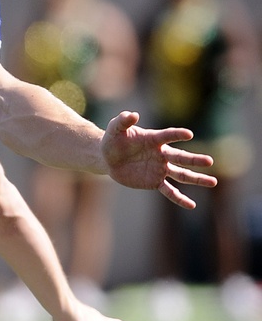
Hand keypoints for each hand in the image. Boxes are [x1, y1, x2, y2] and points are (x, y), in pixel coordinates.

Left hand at [101, 111, 215, 209]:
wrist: (108, 157)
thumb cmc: (113, 139)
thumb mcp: (115, 128)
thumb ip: (122, 120)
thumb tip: (132, 114)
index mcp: (154, 139)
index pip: (168, 136)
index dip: (177, 135)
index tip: (188, 134)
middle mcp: (161, 154)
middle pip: (181, 157)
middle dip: (195, 160)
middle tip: (210, 161)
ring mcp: (160, 169)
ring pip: (181, 174)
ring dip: (196, 178)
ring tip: (213, 182)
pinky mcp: (155, 181)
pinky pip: (169, 191)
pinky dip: (179, 198)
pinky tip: (191, 205)